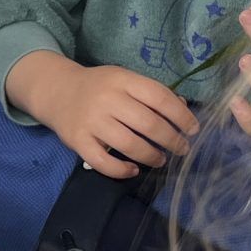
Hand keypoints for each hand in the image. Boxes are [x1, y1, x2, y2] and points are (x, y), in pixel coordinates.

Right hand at [7, 51, 196, 180]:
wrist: (57, 91)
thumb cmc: (99, 87)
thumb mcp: (124, 80)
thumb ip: (151, 92)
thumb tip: (182, 108)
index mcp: (122, 80)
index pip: (159, 97)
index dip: (181, 115)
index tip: (193, 129)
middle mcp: (107, 99)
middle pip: (148, 123)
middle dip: (172, 139)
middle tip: (182, 148)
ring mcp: (91, 121)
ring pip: (129, 145)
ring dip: (151, 156)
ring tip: (161, 160)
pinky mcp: (77, 141)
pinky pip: (103, 162)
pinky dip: (122, 170)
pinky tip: (133, 170)